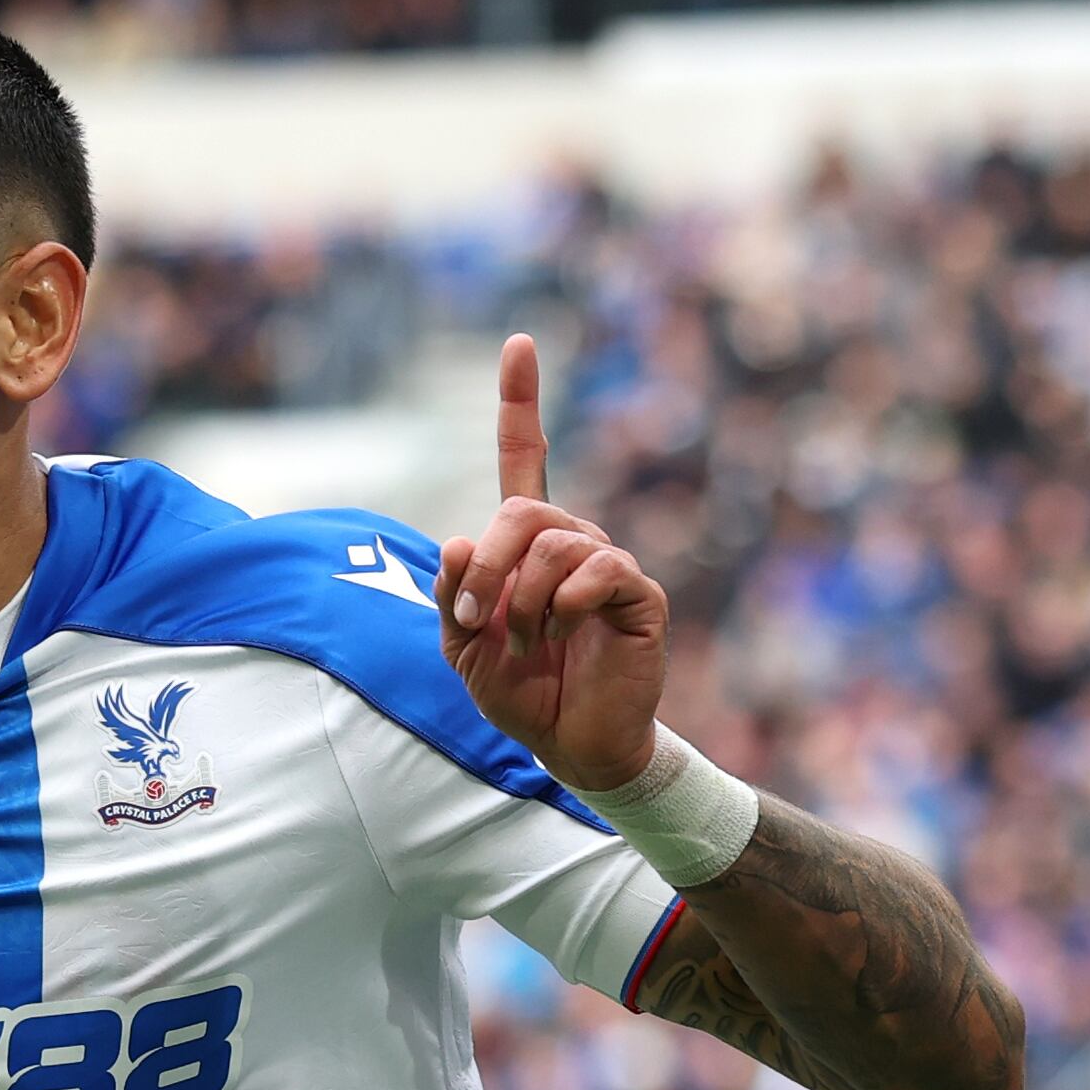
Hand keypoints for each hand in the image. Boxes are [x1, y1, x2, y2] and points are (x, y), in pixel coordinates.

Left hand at [433, 334, 667, 799]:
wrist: (574, 745)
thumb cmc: (524, 693)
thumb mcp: (463, 649)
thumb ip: (450, 598)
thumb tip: (456, 540)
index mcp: (528, 544)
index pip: (526, 458)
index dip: (521, 403)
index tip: (518, 344)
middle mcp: (572, 540)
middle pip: (523, 513)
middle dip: (486, 568)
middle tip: (473, 619)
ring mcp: (608, 564)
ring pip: (555, 544)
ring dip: (523, 603)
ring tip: (529, 643)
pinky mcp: (639, 594)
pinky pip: (599, 571)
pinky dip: (565, 606)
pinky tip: (563, 636)